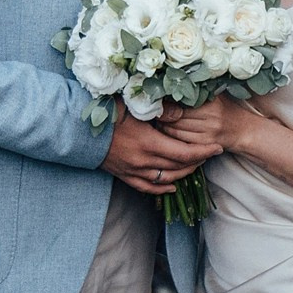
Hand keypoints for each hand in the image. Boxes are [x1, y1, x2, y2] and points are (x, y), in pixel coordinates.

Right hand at [101, 112, 217, 194]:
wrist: (75, 129)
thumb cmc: (104, 112)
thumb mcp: (132, 104)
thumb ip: (158, 108)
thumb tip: (181, 112)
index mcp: (148, 143)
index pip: (184, 153)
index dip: (203, 152)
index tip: (217, 147)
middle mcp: (143, 161)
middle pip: (178, 167)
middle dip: (198, 161)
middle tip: (209, 153)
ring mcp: (132, 171)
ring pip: (166, 179)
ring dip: (184, 174)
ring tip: (195, 165)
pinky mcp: (123, 175)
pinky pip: (147, 188)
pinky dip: (162, 189)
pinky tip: (172, 186)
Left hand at [158, 96, 261, 155]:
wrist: (244, 130)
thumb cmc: (226, 108)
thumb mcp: (215, 94)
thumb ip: (198, 88)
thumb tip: (172, 77)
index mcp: (211, 104)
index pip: (180, 103)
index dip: (165, 102)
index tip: (155, 98)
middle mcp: (210, 120)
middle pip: (175, 118)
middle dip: (161, 114)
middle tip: (152, 109)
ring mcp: (207, 135)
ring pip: (175, 131)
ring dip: (163, 126)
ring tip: (158, 119)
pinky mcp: (204, 146)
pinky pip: (181, 142)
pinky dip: (171, 136)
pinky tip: (167, 130)